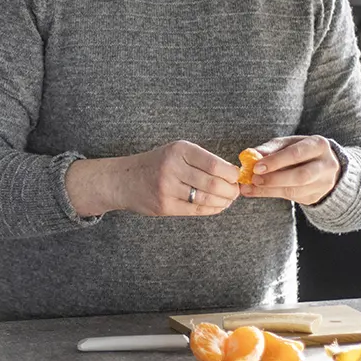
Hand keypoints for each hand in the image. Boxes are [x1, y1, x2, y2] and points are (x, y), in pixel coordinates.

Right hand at [66, 141, 240, 216]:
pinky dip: (211, 209)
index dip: (230, 174)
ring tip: (228, 200)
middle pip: (212, 184)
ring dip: (223, 201)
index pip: (214, 164)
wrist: (124, 180)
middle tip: (236, 192)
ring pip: (206, 199)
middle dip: (230, 190)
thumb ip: (200, 161)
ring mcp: (167, 188)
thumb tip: (232, 175)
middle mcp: (172, 168)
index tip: (236, 177)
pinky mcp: (164, 206)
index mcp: (179, 150)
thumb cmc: (157, 164)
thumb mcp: (176, 152)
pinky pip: (195, 210)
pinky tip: (217, 207)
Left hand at [244, 135, 340, 205]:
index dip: (276, 161)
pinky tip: (257, 191)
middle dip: (274, 179)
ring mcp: (324, 183)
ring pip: (296, 190)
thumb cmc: (301, 150)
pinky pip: (293, 198)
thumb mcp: (288, 143)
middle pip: (300, 176)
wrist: (323, 165)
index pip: (296, 154)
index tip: (256, 167)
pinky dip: (272, 194)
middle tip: (254, 179)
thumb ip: (271, 148)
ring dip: (270, 189)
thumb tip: (251, 154)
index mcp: (319, 145)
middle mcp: (326, 165)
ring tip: (251, 187)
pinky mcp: (316, 196)